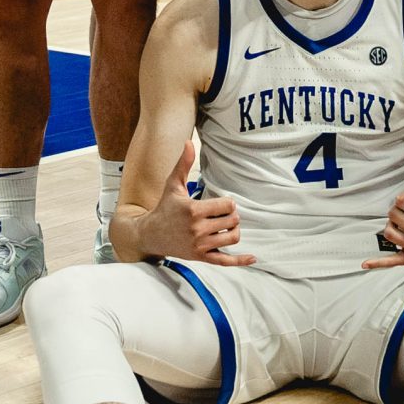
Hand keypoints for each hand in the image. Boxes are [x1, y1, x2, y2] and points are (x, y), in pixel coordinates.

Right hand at [140, 139, 253, 263]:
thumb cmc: (165, 208)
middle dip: (231, 216)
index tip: (220, 203)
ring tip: (224, 226)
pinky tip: (252, 258)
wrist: (151, 235)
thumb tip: (188, 142)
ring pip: (232, 238)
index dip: (228, 203)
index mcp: (193, 210)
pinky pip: (225, 261)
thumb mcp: (173, 185)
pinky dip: (240, 260)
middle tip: (222, 215)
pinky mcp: (201, 258)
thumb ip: (183, 164)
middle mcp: (197, 229)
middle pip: (233, 221)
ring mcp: (200, 245)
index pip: (228, 205)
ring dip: (233, 231)